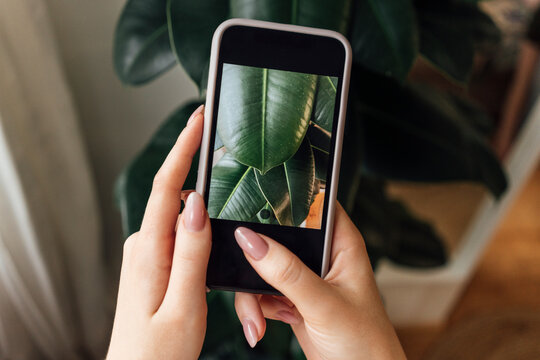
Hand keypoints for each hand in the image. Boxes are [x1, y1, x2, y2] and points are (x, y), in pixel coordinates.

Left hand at [107, 105, 210, 359]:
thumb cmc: (158, 351)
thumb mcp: (184, 304)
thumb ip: (190, 252)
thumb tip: (195, 204)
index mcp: (150, 252)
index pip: (167, 188)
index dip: (183, 149)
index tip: (198, 120)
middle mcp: (144, 245)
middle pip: (177, 198)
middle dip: (202, 179)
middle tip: (223, 159)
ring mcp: (147, 253)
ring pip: (182, 222)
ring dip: (205, 219)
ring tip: (220, 244)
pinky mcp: (154, 262)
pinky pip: (179, 237)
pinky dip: (198, 234)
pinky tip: (210, 248)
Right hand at [234, 205, 405, 359]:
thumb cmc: (366, 344)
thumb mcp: (324, 304)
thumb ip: (287, 272)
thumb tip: (252, 241)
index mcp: (341, 244)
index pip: (313, 202)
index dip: (285, 200)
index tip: (252, 210)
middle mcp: (322, 257)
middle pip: (277, 238)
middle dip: (257, 260)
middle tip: (248, 281)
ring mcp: (305, 279)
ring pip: (264, 268)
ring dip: (253, 294)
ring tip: (256, 318)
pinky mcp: (293, 301)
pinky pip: (262, 293)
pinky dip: (256, 309)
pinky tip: (261, 324)